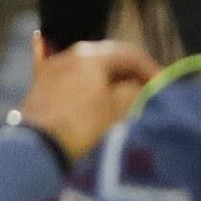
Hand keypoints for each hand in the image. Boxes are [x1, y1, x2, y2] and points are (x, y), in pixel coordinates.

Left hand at [17, 41, 158, 163]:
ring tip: (123, 97)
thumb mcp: (117, 109)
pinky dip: (85, 83)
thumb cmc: (81, 126)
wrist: (36, 147)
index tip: (165, 85)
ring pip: (89, 68)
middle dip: (129, 74)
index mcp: (92, 54)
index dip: (151, 70)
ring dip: (108, 80)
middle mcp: (70, 54)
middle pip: (109, 59)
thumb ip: (134, 91)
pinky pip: (70, 78)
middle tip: (146, 90)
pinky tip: (86, 79)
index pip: (130, 55)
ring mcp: (52, 68)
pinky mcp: (40, 85)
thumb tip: (138, 85)